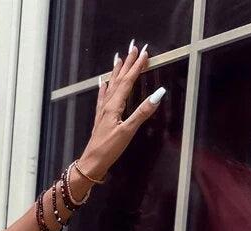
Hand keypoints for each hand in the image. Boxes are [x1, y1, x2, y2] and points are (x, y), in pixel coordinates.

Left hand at [77, 40, 164, 182]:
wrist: (91, 164)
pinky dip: (104, 88)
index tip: (145, 52)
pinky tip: (102, 83)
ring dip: (116, 71)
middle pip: (119, 79)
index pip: (128, 81)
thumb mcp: (128, 131)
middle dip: (127, 63)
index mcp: (115, 106)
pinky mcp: (100, 119)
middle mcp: (108, 105)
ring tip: (119, 58)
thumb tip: (159, 93)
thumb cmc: (108, 149)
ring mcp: (102, 112)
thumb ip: (143, 112)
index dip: (137, 67)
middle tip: (133, 47)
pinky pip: (102, 98)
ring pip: (111, 86)